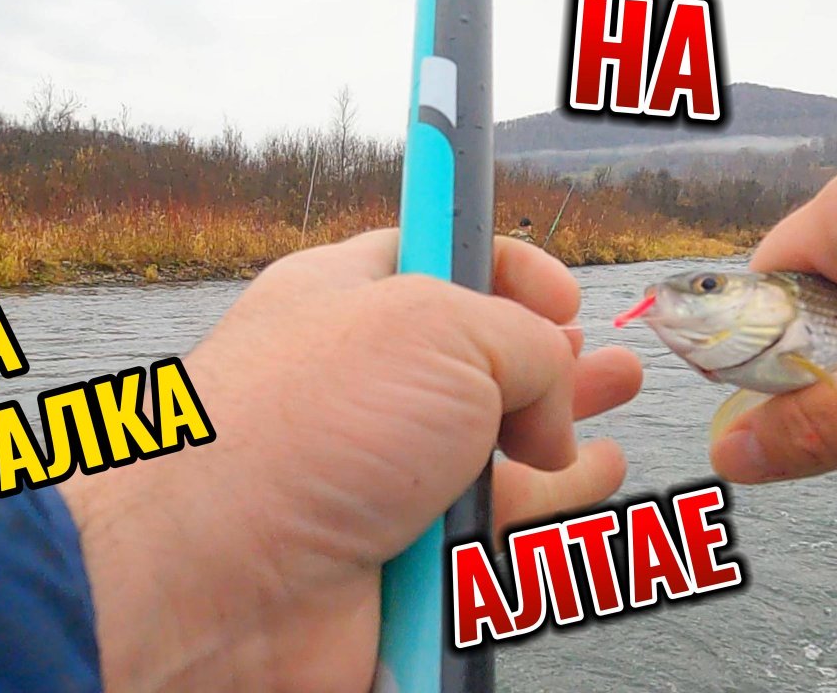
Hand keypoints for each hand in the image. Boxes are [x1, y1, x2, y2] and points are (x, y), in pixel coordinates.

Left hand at [58, 229, 641, 691]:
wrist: (220, 577)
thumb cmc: (306, 427)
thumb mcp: (437, 329)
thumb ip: (521, 341)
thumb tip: (552, 400)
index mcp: (346, 299)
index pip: (433, 258)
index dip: (504, 266)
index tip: (561, 292)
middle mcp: (361, 385)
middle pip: (474, 360)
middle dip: (547, 356)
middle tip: (602, 358)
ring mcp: (378, 473)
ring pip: (493, 448)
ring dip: (558, 432)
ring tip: (616, 413)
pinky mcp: (399, 555)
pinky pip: (490, 527)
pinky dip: (545, 506)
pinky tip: (583, 484)